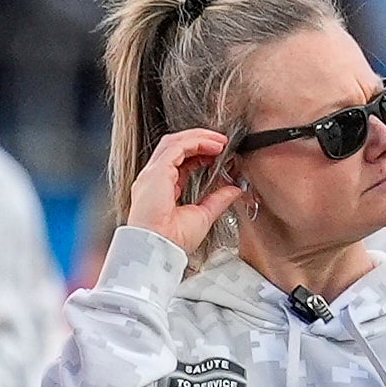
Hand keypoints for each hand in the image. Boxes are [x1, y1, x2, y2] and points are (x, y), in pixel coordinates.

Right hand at [125, 128, 243, 257]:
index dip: (199, 154)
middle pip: (174, 147)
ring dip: (199, 137)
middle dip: (199, 140)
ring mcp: (152, 175)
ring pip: (174, 142)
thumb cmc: (171, 241)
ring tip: (220, 141)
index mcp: (159, 190)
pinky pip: (176, 147)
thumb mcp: (203, 216)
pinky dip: (196, 142)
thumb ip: (218, 200)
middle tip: (221, 142)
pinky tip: (213, 146)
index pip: (178, 162)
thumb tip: (233, 189)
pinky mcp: (156, 173)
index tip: (218, 155)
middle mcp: (152, 180)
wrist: (159, 249)